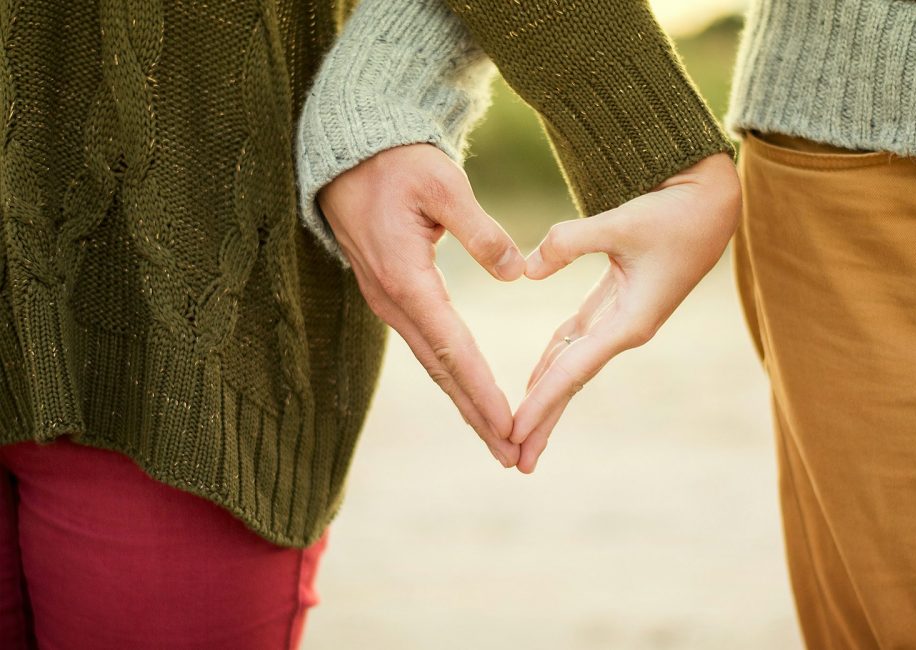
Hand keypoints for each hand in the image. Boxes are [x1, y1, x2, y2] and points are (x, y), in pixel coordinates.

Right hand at [316, 144, 525, 466]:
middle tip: (512, 455)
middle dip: (477, 416)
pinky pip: (426, 346)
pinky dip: (452, 376)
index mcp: (406, 278)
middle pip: (442, 371)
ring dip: (465, 403)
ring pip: (433, 364)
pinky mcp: (392, 295)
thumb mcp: (442, 184)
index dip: (482, 390)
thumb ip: (480, 230)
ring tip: (498, 438)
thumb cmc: (396, 164)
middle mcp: (393, 301)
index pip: (452, 348)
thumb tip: (516, 273)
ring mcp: (388, 302)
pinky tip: (470, 394)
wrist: (348, 155)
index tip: (510, 425)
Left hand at [511, 153, 741, 472]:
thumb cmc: (675, 213)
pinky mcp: (616, 304)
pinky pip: (576, 341)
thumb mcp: (622, 222)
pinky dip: (553, 361)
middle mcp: (624, 330)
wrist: (711, 203)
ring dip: (546, 397)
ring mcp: (620, 320)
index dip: (541, 402)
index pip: (573, 371)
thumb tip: (525, 270)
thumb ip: (570, 243)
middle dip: (543, 421)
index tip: (513, 432)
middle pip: (571, 382)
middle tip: (515, 460)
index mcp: (630, 322)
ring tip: (520, 432)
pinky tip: (535, 381)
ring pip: (572, 366)